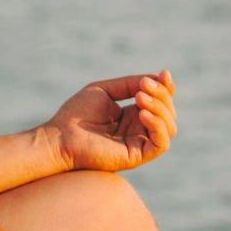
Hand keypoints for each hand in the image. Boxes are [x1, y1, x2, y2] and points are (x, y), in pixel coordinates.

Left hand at [42, 69, 176, 173]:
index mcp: (132, 116)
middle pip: (168, 112)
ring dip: (160, 108)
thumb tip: (156, 78)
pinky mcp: (137, 156)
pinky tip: (143, 114)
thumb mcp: (105, 90)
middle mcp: (139, 130)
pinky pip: (162, 144)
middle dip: (161, 95)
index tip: (164, 73)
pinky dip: (158, 126)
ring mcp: (139, 144)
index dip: (166, 87)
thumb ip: (130, 84)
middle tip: (142, 87)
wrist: (60, 136)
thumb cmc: (77, 114)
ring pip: (169, 127)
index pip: (161, 102)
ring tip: (140, 98)